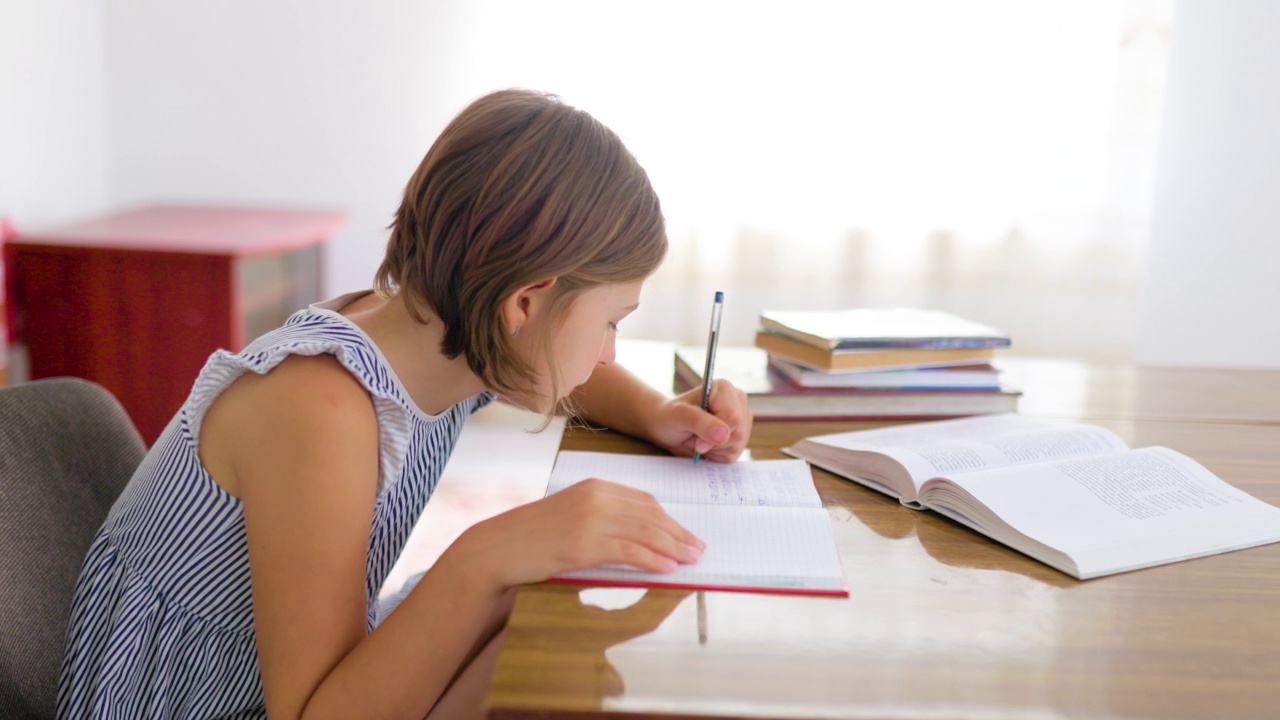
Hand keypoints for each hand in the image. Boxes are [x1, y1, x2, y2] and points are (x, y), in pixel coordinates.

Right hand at [447, 478, 705, 589]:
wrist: (497, 547)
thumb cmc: (534, 536)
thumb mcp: (572, 515)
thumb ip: (603, 518)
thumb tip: (640, 536)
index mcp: (595, 486)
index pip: (644, 501)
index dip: (670, 519)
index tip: (686, 534)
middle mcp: (595, 497)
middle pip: (650, 515)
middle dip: (678, 533)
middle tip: (698, 549)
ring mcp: (589, 519)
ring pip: (644, 532)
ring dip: (673, 547)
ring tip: (690, 560)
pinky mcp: (582, 543)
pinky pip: (628, 551)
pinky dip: (652, 560)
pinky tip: (667, 569)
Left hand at [645, 379, 751, 462]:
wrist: (667, 427)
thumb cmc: (670, 417)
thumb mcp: (679, 417)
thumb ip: (700, 422)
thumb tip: (723, 434)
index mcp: (724, 389)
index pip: (733, 418)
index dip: (715, 434)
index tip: (696, 440)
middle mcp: (737, 402)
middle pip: (738, 433)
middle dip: (713, 443)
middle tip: (694, 437)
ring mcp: (742, 420)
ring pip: (737, 445)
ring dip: (713, 449)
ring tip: (699, 438)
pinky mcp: (740, 437)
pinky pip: (734, 454)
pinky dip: (716, 455)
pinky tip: (707, 444)